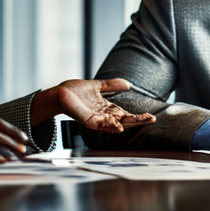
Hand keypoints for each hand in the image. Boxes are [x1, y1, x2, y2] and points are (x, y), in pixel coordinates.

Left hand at [33, 78, 156, 131]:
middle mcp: (103, 116)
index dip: (138, 116)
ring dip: (126, 123)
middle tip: (151, 119)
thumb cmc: (74, 91)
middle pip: (124, 120)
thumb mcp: (97, 86)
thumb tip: (128, 84)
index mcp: (107, 109)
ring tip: (139, 120)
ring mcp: (96, 119)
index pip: (126, 114)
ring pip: (115, 124)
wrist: (58, 94)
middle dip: (137, 120)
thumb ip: (112, 85)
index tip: (151, 115)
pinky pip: (100, 125)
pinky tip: (118, 125)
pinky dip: (109, 125)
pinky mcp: (87, 120)